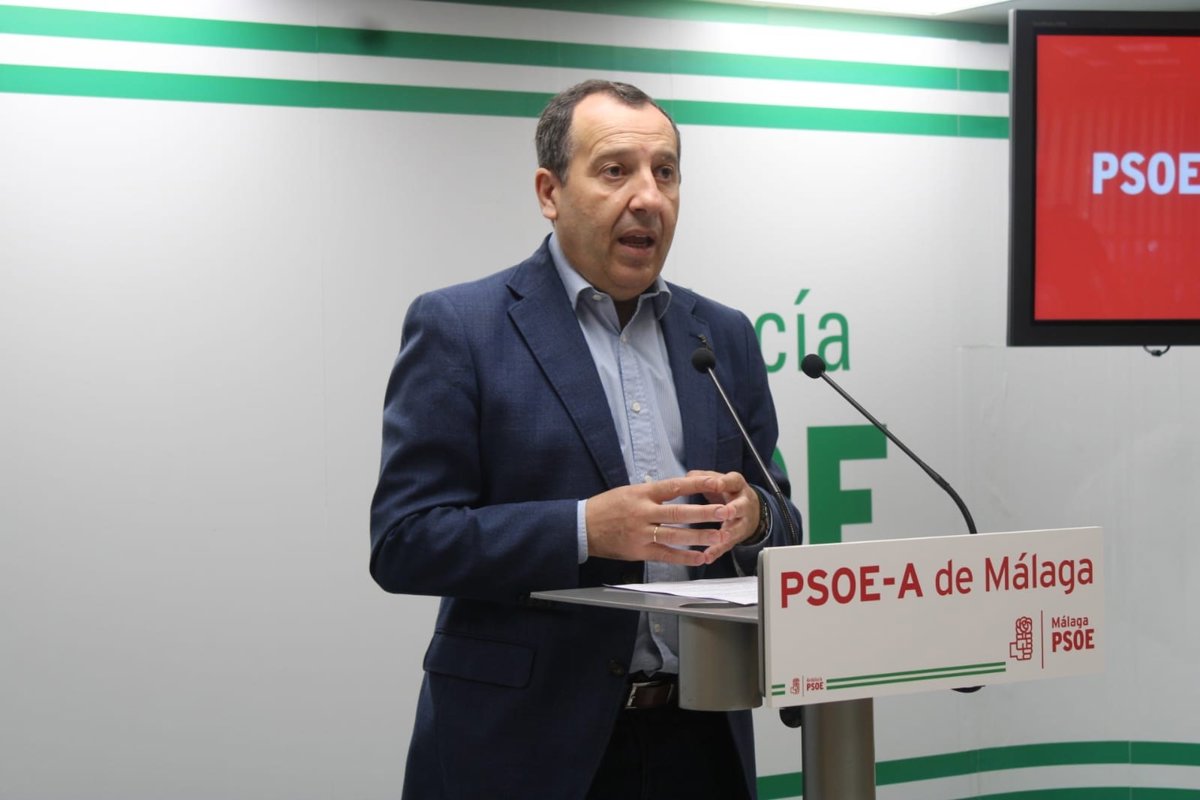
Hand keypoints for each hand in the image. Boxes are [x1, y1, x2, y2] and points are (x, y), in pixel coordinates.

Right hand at [585, 475, 740, 565]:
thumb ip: (653, 493)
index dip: (696, 485)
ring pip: (675, 535)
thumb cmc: (606, 507)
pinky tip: (699, 557)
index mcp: (642, 494)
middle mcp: (643, 513)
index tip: (714, 482)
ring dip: (699, 537)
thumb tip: (677, 490)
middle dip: (704, 513)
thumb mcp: (629, 491)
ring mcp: (642, 534)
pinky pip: (666, 555)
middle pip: (678, 513)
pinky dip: (684, 557)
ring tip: (719, 536)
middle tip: (724, 512)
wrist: (583, 527)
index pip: (674, 486)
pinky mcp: (640, 551)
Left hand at [686, 470, 761, 562]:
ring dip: (728, 534)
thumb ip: (703, 477)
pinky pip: (728, 545)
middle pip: (740, 506)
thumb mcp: (719, 480)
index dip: (723, 483)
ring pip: (737, 529)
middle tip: (724, 513)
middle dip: (733, 510)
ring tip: (719, 539)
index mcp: (736, 486)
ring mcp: (742, 522)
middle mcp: (743, 503)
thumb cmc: (729, 491)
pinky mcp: (736, 537)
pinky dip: (717, 551)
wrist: (752, 510)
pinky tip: (708, 557)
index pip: (732, 481)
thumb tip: (689, 476)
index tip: (714, 484)